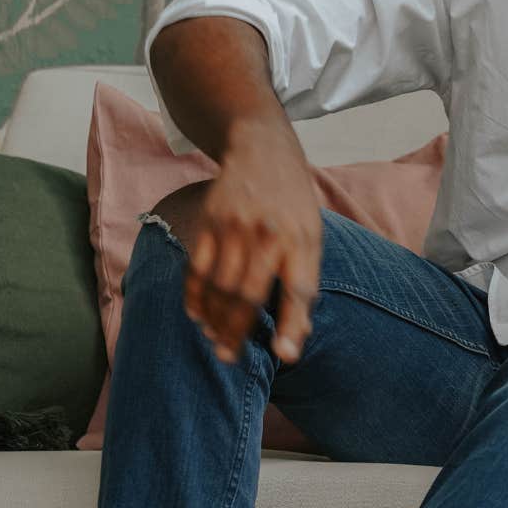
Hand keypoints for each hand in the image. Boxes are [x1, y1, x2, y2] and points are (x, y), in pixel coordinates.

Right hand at [185, 128, 323, 364]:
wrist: (262, 149)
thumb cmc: (293, 203)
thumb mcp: (312, 234)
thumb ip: (304, 279)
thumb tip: (296, 335)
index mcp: (302, 239)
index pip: (298, 289)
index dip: (292, 324)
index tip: (285, 355)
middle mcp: (268, 234)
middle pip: (249, 294)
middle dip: (238, 332)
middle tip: (230, 358)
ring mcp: (235, 228)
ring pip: (219, 287)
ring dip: (214, 321)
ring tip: (216, 342)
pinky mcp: (209, 222)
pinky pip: (196, 269)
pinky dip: (195, 297)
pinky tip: (197, 315)